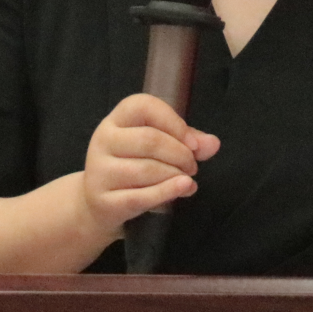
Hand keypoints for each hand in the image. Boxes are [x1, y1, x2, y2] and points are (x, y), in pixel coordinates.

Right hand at [81, 94, 221, 233]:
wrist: (99, 205)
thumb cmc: (133, 167)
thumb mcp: (157, 148)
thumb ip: (186, 141)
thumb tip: (213, 144)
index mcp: (116, 120)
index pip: (142, 106)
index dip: (172, 121)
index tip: (192, 142)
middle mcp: (103, 141)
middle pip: (149, 140)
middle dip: (180, 154)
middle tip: (193, 167)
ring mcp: (99, 171)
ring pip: (147, 169)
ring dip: (176, 175)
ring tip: (186, 180)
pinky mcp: (104, 201)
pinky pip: (141, 196)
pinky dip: (168, 192)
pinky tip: (184, 188)